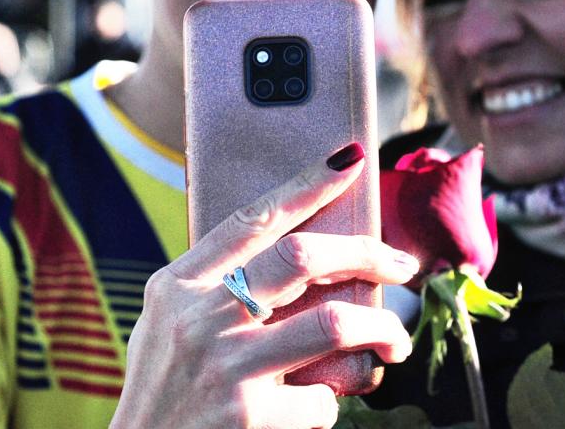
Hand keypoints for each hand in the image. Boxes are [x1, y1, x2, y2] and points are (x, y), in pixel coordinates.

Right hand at [110, 144, 417, 428]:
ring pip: (336, 324)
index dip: (307, 185)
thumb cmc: (163, 391)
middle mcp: (201, 318)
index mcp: (179, 286)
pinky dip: (331, 402)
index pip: (253, 218)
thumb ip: (214, 287)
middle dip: (368, 254)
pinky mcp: (249, 417)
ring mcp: (227, 367)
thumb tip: (292, 250)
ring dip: (381, 331)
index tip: (350, 160)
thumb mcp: (166, 324)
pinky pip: (323, 398)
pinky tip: (319, 407)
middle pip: (304, 257)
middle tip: (402, 266)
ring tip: (393, 343)